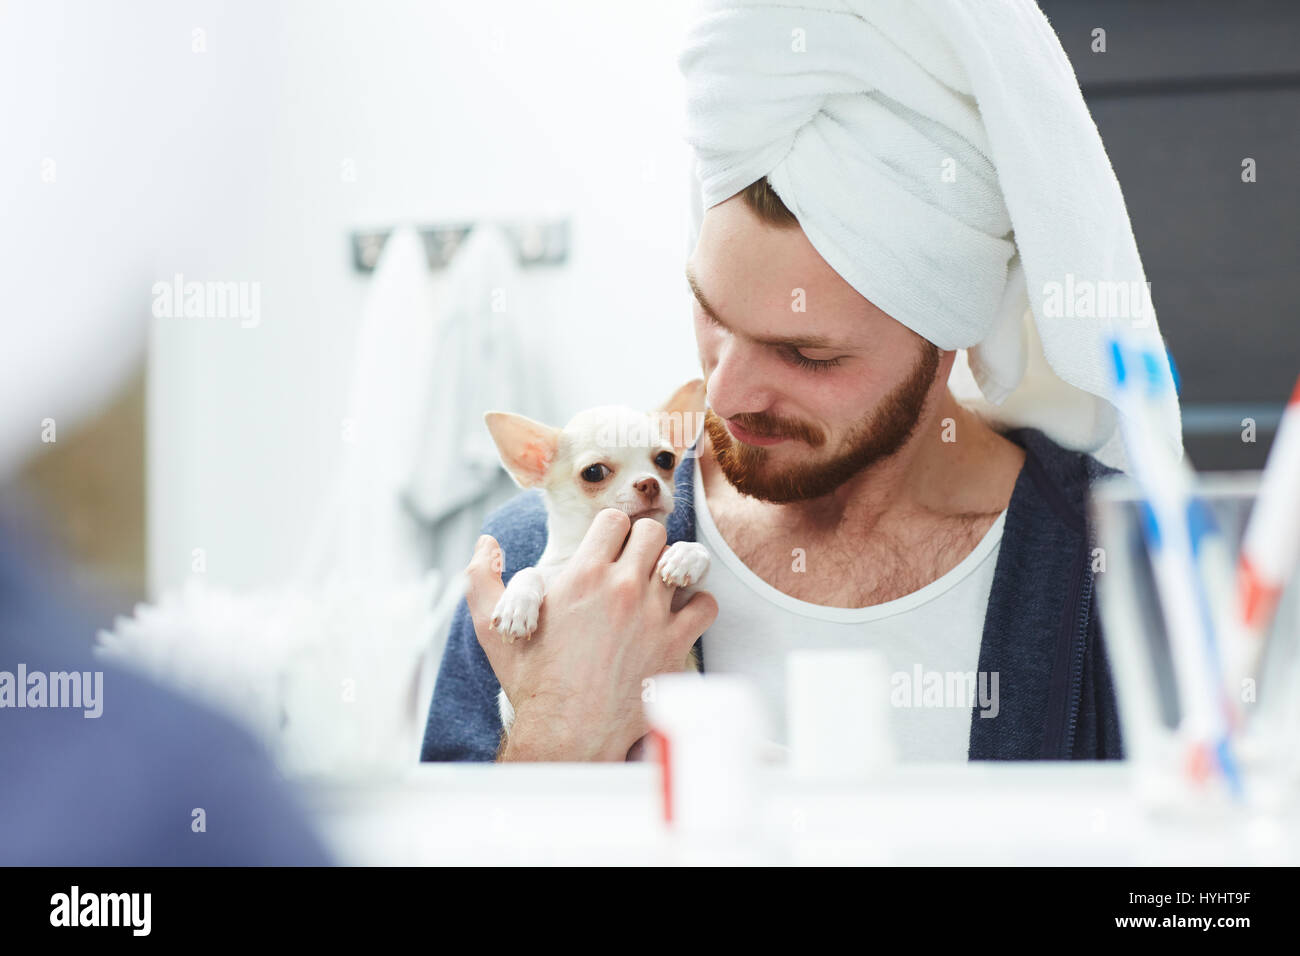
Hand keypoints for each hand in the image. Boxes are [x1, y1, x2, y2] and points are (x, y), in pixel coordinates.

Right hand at [465, 509, 717, 760]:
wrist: (567, 733)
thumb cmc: (532, 682)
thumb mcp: (492, 627)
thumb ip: (480, 578)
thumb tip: (485, 542)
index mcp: (583, 575)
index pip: (614, 520)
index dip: (610, 531)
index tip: (607, 550)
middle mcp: (623, 588)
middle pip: (652, 533)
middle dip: (642, 545)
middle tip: (633, 566)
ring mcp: (654, 614)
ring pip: (682, 562)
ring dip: (669, 572)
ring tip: (656, 589)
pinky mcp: (676, 644)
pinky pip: (705, 604)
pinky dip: (696, 607)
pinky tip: (678, 617)